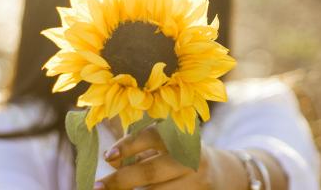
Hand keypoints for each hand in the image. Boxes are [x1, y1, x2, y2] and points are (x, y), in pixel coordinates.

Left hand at [94, 126, 217, 189]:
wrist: (221, 173)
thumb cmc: (180, 154)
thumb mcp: (163, 145)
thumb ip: (139, 149)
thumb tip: (111, 159)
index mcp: (180, 135)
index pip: (151, 136)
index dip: (128, 145)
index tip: (107, 156)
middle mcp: (190, 157)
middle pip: (151, 171)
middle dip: (121, 180)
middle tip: (98, 186)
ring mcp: (197, 181)